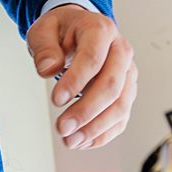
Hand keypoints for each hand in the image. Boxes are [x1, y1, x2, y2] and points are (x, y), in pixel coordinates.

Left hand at [28, 5, 136, 149]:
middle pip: (111, 86)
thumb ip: (44, 47)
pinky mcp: (127, 92)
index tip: (56, 100)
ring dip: (95, 128)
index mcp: (101, 30)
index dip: (75, 81)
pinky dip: (103, 134)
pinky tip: (82, 141)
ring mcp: (128, 74)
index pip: (93, 58)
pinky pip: (121, 118)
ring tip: (70, 140)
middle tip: (62, 127)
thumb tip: (48, 68)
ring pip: (120, 106)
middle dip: (86, 111)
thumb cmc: (63, 30)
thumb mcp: (44, 29)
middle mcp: (121, 51)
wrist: (80, 30)